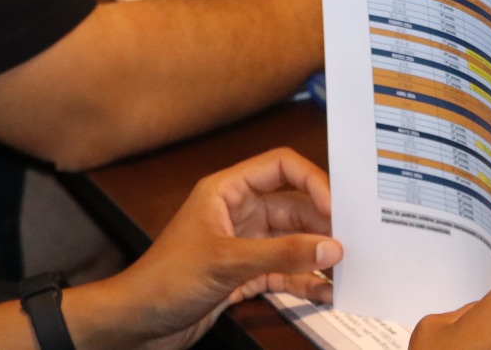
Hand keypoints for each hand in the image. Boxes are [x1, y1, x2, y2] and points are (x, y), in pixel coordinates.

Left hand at [75, 149, 340, 349]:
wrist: (135, 322)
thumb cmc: (162, 280)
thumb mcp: (227, 263)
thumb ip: (281, 254)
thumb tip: (329, 247)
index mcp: (225, 191)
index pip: (280, 168)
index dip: (312, 181)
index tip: (338, 207)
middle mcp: (236, 212)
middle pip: (292, 206)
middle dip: (322, 222)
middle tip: (354, 241)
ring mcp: (241, 244)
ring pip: (291, 240)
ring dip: (317, 253)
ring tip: (347, 268)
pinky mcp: (243, 274)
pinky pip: (284, 270)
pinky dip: (305, 279)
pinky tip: (325, 290)